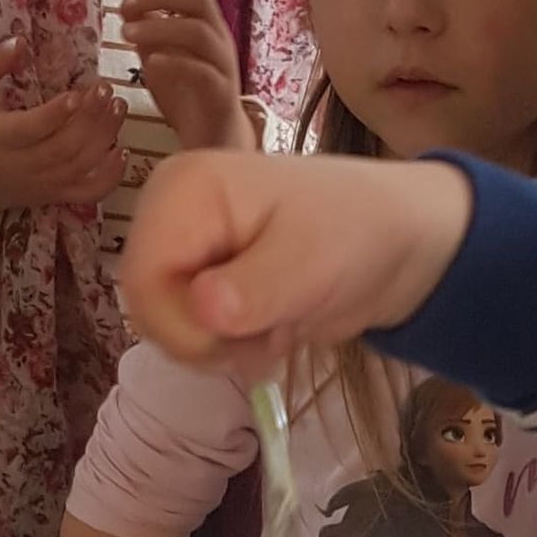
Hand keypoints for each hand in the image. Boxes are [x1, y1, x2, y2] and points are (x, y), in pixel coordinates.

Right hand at [0, 36, 126, 249]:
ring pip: (80, 167)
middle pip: (63, 148)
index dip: (55, 114)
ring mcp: (41, 184)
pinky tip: (120, 151)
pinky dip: (109, 177)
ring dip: (104, 137)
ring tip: (117, 106)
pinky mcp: (55, 196)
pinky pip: (88, 193)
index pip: (29, 130)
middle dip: (89, 119)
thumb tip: (20, 42)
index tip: (76, 93)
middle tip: (106, 89)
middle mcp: (20, 166)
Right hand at [116, 146, 472, 366]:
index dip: (182, 326)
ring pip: (170, 329)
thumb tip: (204, 309)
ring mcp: (185, 246)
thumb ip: (255, 289)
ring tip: (278, 323)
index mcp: (182, 190)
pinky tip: (273, 324)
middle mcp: (169, 213)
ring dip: (226, 346)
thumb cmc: (356, 235)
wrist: (396, 243)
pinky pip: (192, 333)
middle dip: (208, 339)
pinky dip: (233, 344)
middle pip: (150, 310)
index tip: (240, 333)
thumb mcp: (311, 263)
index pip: (140, 282)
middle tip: (270, 331)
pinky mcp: (201, 276)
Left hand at [119, 0, 252, 154]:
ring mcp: (223, 66)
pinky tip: (150, 64)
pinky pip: (202, 71)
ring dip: (160, 27)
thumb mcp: (161, 58)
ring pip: (199, 31)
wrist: (213, 140)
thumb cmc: (187, 97)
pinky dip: (175, 63)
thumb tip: (126, 9)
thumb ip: (149, 34)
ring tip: (127, 34)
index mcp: (207, 25)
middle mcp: (219, 39)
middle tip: (125, 4)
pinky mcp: (220, 94)